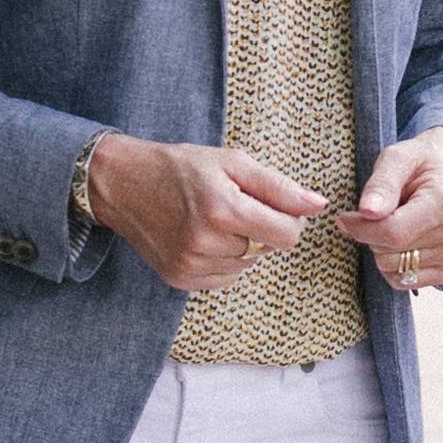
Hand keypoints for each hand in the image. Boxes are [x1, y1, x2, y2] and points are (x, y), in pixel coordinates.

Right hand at [88, 135, 327, 291]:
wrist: (122, 185)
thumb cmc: (182, 168)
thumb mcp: (233, 163)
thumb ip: (280, 187)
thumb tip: (319, 206)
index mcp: (223, 209)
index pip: (288, 235)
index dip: (289, 219)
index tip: (271, 205)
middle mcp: (206, 243)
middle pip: (268, 250)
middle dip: (260, 229)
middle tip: (232, 206)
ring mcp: (190, 265)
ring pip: (247, 265)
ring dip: (241, 246)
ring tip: (213, 220)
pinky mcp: (179, 279)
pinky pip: (225, 278)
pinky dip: (223, 260)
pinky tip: (202, 238)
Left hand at [334, 128, 442, 292]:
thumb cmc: (418, 164)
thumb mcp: (397, 158)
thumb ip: (381, 183)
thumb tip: (367, 211)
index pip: (394, 231)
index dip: (361, 228)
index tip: (346, 218)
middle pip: (392, 254)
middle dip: (372, 236)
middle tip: (379, 215)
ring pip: (396, 270)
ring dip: (383, 251)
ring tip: (395, 225)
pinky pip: (406, 282)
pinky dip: (394, 266)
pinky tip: (403, 242)